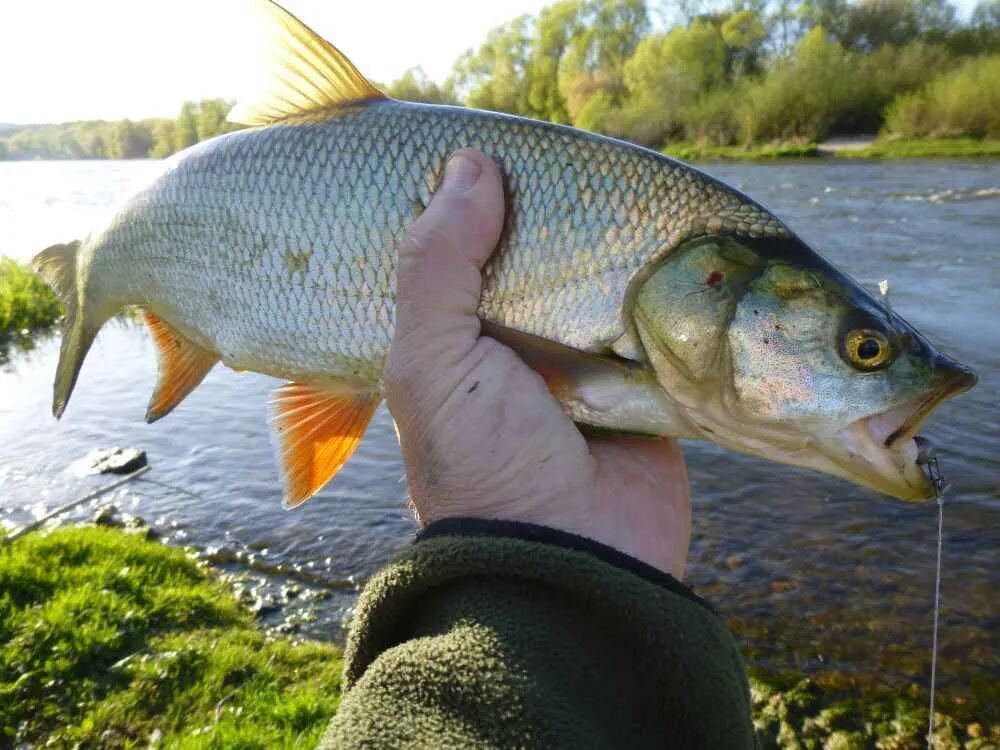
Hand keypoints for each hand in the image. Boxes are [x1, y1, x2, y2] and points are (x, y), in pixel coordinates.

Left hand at [385, 150, 691, 578]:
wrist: (573, 565)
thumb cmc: (483, 465)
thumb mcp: (431, 363)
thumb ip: (437, 265)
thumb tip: (469, 164)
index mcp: (456, 341)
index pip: (462, 254)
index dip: (474, 204)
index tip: (499, 146)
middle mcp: (518, 347)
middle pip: (537, 261)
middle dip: (555, 217)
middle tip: (576, 156)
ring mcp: (585, 365)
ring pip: (599, 283)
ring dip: (613, 247)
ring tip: (628, 183)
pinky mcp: (645, 382)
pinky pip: (656, 321)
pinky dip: (663, 289)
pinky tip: (673, 238)